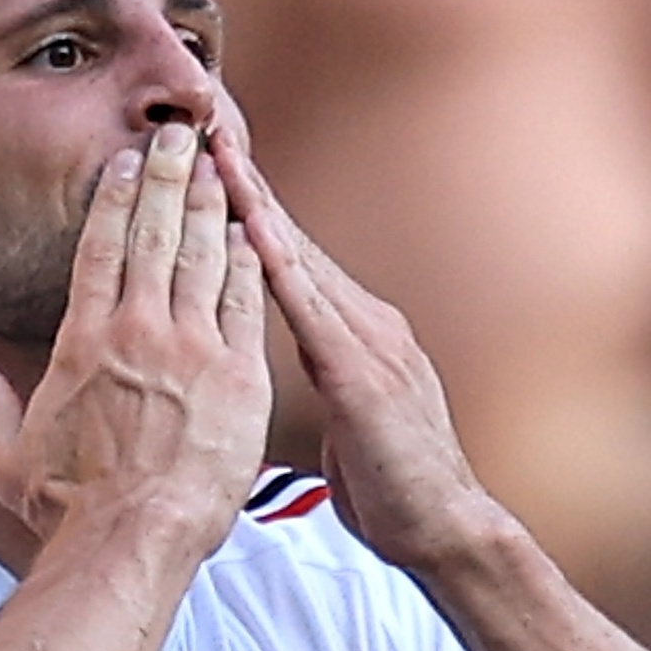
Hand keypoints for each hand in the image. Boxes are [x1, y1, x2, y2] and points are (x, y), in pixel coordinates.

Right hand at [0, 123, 269, 548]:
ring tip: (217, 165)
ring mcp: (192, 350)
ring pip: (203, 257)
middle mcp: (138, 333)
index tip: (126, 163)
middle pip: (154, 235)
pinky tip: (251, 232)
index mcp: (84, 343)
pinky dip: (247, 262)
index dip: (115, 199)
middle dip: (168, 178)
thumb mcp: (10, 453)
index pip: (99, 250)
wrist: (133, 538)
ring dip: (210, 205)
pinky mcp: (238, 376)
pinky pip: (246, 303)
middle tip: (178, 136)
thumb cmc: (71, 506)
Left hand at [208, 120, 494, 570]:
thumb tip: (292, 362)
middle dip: (245, 179)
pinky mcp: (362, 374)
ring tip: (216, 147)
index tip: (208, 155)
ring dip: (255, 201)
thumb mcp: (344, 420)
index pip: (288, 255)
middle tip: (204, 118)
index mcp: (351, 331)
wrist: (447, 532)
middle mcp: (362, 319)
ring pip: (297, 256)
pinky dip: (278, 261)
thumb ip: (322, 378)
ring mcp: (368, 340)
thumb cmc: (391, 486)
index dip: (248, 204)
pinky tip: (250, 226)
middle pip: (289, 237)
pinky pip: (310, 308)